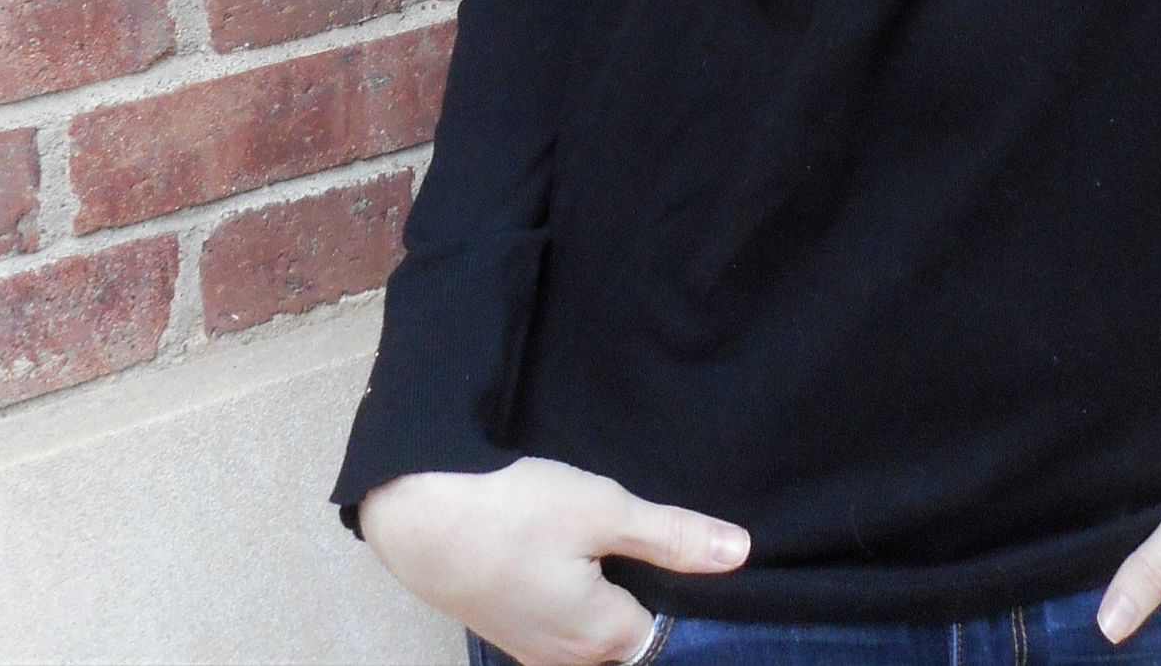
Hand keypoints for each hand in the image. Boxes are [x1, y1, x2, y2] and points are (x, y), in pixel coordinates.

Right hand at [358, 455, 750, 665]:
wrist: (418, 515)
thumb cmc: (515, 511)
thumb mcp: (603, 510)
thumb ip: (673, 538)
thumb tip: (741, 553)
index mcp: (604, 641)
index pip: (667, 631)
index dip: (680, 589)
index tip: (674, 548)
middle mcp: (570, 663)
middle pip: (628, 635)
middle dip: (641, 595)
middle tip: (637, 539)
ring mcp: (532, 652)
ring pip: (591, 631)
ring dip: (602, 594)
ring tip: (599, 542)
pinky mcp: (506, 630)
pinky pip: (558, 624)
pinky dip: (570, 594)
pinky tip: (560, 554)